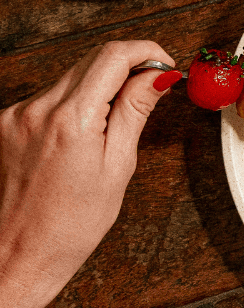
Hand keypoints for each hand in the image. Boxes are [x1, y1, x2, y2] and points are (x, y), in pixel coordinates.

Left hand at [0, 41, 178, 307]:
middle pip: (92, 60)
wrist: (16, 256)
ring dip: (100, 86)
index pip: (113, 56)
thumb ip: (135, 112)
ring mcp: (16, 114)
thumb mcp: (117, 167)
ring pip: (71, 76)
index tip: (165, 64)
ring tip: (116, 124)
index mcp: (70, 121)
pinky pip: (50, 96)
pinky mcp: (6, 123)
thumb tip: (159, 76)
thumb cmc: (70, 226)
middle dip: (127, 67)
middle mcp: (37, 109)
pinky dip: (75, 103)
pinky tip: (85, 135)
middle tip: (152, 89)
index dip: (147, 51)